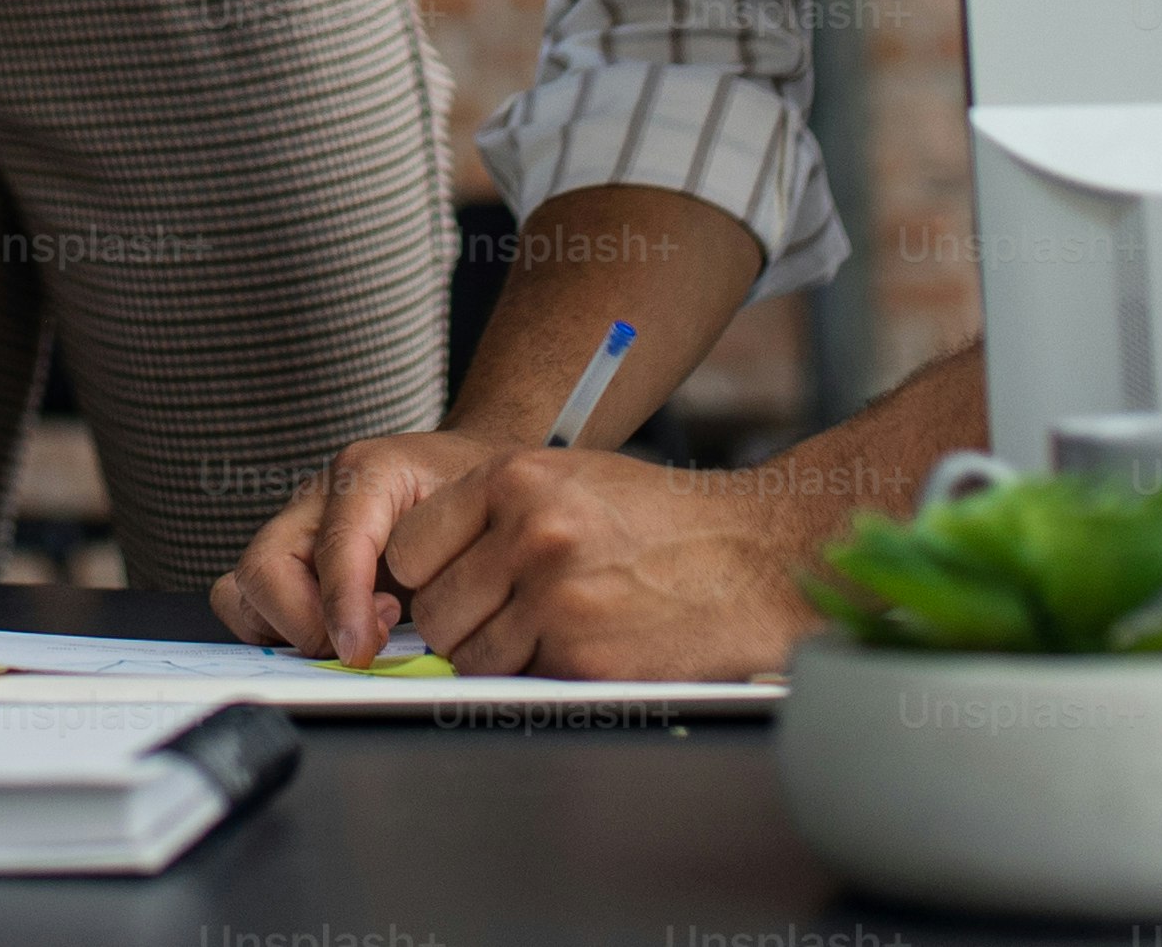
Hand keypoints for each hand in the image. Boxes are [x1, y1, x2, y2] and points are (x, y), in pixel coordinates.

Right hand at [211, 429, 497, 661]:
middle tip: (365, 643)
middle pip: (263, 567)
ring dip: (288, 630)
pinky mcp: (290, 559)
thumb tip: (406, 636)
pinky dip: (280, 632)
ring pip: (242, 589)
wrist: (468, 468)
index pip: (335, 545)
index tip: (360, 652)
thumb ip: (450, 562)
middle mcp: (317, 497)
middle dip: (305, 624)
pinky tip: (336, 633)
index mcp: (366, 472)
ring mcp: (296, 527)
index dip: (342, 606)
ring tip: (352, 636)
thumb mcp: (482, 514)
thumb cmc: (476, 493)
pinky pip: (250, 604)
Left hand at [381, 446, 824, 680]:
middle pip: (435, 608)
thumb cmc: (661, 520)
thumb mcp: (571, 480)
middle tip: (503, 617)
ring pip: (469, 655)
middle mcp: (529, 532)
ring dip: (498, 656)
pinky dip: (541, 675)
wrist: (752, 556)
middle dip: (459, 623)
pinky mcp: (584, 657)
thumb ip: (495, 515)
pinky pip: (520, 682)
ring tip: (549, 631)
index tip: (448, 584)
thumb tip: (424, 570)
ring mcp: (556, 597)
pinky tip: (583, 646)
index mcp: (515, 478)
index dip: (425, 575)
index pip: (409, 546)